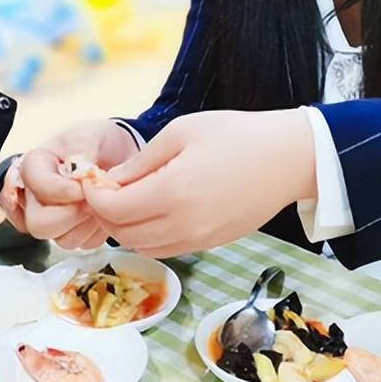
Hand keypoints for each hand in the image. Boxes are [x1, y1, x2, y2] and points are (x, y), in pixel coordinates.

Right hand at [15, 120, 139, 248]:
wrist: (120, 155)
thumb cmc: (99, 142)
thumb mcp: (91, 135)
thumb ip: (83, 150)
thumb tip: (79, 174)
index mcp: (33, 166)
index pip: (36, 186)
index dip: (62, 190)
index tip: (86, 185)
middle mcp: (34, 196)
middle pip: (39, 224)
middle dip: (73, 214)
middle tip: (95, 198)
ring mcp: (50, 218)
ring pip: (62, 239)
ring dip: (88, 223)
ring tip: (102, 200)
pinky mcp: (69, 233)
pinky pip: (82, 244)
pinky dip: (97, 231)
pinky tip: (104, 211)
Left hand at [81, 110, 316, 257]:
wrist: (289, 159)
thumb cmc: (237, 135)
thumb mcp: (182, 131)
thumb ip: (142, 161)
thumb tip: (110, 181)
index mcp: (173, 192)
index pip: (113, 209)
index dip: (94, 196)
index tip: (91, 180)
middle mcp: (183, 224)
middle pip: (123, 234)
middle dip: (106, 213)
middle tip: (105, 190)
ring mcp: (199, 239)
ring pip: (142, 248)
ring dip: (126, 228)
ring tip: (128, 200)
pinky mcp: (211, 244)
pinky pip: (166, 250)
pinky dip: (149, 237)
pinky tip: (154, 212)